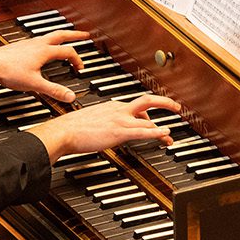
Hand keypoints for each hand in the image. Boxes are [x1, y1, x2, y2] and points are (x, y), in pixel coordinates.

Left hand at [0, 33, 86, 104]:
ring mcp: (29, 43)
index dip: (77, 60)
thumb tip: (70, 96)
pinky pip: (40, 39)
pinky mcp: (21, 45)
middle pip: (62, 34)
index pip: (68, 52)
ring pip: (50, 35)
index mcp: (45, 51)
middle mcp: (38, 43)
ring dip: (62, 36)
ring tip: (66, 38)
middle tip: (85, 34)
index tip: (80, 68)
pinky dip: (48, 41)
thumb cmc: (8, 71)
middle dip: (75, 34)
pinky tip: (44, 47)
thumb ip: (54, 90)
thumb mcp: (34, 84)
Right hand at [25, 94, 179, 158]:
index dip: (147, 112)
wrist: (62, 132)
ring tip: (169, 138)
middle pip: (147, 101)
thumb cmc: (71, 128)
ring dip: (161, 131)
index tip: (152, 118)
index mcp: (111, 106)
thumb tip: (104, 129)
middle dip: (165, 103)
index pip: (135, 105)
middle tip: (177, 108)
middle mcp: (118, 109)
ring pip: (147, 120)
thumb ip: (102, 122)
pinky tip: (165, 135)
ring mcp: (119, 120)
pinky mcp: (119, 131)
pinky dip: (157, 132)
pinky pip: (143, 131)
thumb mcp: (90, 120)